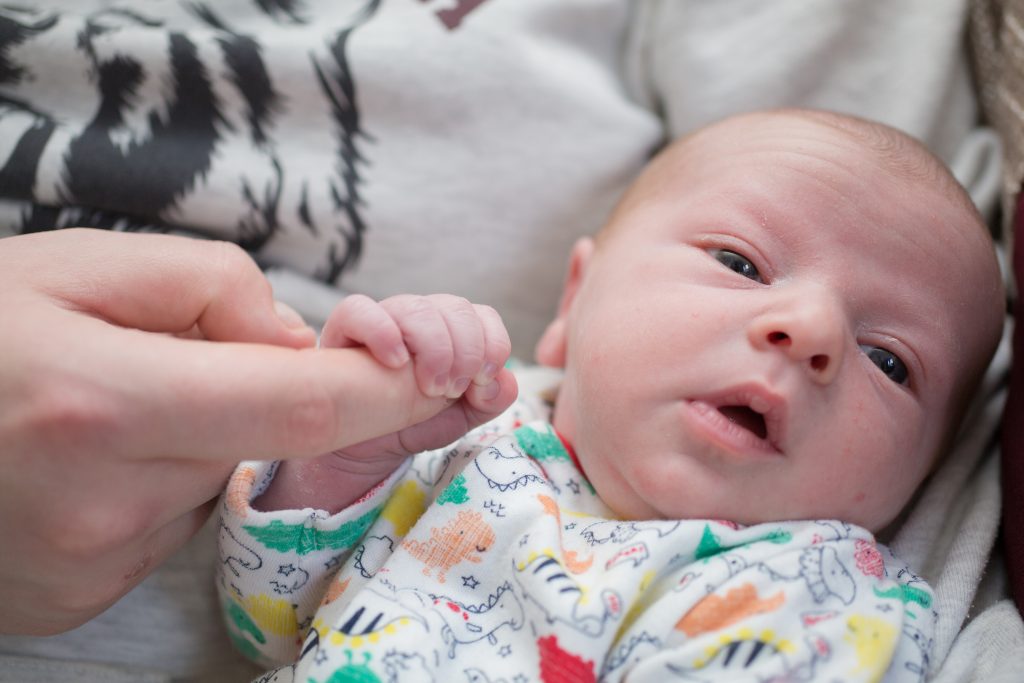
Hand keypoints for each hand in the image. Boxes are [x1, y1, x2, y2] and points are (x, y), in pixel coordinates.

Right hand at [0, 229, 465, 634]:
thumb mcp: (76, 266)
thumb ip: (211, 287)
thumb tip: (304, 343)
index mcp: (101, 400)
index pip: (301, 404)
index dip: (389, 389)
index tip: (451, 373)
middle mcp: (101, 501)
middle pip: (257, 441)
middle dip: (255, 395)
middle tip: (177, 359)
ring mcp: (90, 565)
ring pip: (209, 484)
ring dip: (191, 438)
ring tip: (95, 409)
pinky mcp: (78, 598)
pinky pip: (164, 526)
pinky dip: (152, 483)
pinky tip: (79, 460)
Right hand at [252, 294, 517, 512]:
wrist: (363, 447)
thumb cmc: (410, 422)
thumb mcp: (459, 417)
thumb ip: (488, 401)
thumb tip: (503, 381)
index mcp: (452, 331)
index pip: (482, 315)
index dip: (492, 343)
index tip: (484, 380)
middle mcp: (420, 318)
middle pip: (455, 307)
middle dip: (465, 350)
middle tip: (453, 390)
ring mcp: (383, 320)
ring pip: (416, 307)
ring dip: (433, 347)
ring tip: (430, 387)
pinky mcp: (344, 330)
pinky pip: (359, 310)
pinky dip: (382, 332)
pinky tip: (395, 363)